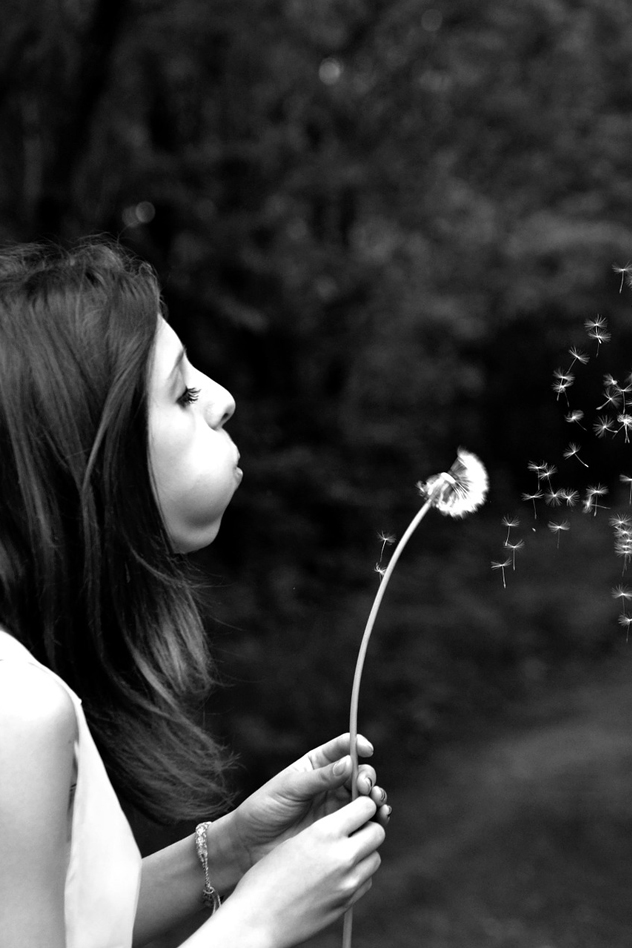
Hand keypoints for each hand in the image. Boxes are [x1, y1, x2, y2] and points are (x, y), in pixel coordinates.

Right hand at [219, 796, 384, 947]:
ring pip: (375, 857)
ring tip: (343, 853)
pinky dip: (358, 874)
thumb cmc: (266, 876)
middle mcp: (343, 856)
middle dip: (368, 827)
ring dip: (365, 852)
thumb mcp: (295, 841)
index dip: (362, 804)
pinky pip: (366, 880)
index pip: (365, 806)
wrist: (256, 920)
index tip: (355, 807)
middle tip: (353, 829)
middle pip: (378, 831)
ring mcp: (348, 882)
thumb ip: (326, 831)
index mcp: (325, 832)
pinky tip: (338, 876)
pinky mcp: (347, 903)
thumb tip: (349, 823)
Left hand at [227, 733, 389, 871]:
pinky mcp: (339, 830)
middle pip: (360, 773)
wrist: (251, 844)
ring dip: (376, 797)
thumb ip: (320, 778)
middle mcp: (331, 783)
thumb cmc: (265, 809)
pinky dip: (375, 818)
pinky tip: (380, 818)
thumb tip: (349, 763)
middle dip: (368, 776)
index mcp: (316, 765)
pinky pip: (363, 821)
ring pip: (366, 797)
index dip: (357, 744)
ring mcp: (336, 806)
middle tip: (366, 786)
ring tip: (377, 802)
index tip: (367, 749)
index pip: (342, 747)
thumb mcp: (290, 789)